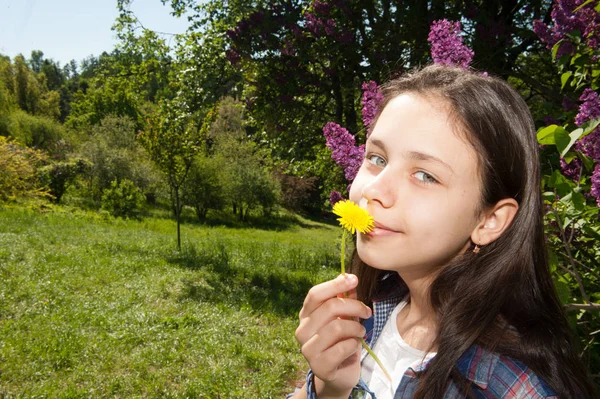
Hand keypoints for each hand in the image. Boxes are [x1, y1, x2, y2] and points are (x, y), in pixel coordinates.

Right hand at [295, 274, 371, 397]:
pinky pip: (342, 347)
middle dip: (354, 306)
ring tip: (361, 332)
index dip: (335, 285)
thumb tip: (349, 277)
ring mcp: (307, 349)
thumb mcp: (345, 317)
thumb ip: (346, 299)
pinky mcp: (319, 366)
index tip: (354, 279)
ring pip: (337, 327)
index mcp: (306, 315)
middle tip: (367, 312)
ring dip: (356, 328)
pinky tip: (354, 346)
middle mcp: (302, 330)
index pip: (315, 294)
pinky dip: (354, 344)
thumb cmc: (342, 341)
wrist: (340, 374)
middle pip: (329, 307)